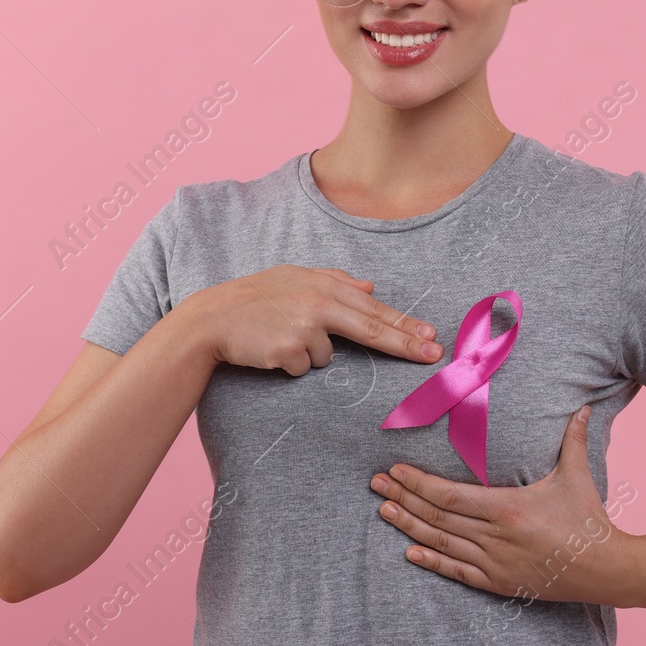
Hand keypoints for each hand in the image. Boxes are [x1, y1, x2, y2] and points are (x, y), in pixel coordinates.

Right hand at [180, 264, 443, 374]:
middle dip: (406, 343)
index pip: (372, 307)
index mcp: (322, 284)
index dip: (404, 323)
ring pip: (327, 355)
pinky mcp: (289, 349)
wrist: (211, 319)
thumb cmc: (253, 299)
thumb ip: (334, 280)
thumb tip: (370, 286)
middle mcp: (318, 301)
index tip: (430, 336)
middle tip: (434, 356)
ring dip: (308, 353)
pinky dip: (289, 364)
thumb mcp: (292, 278)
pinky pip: (303, 367)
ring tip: (279, 337)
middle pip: (372, 328)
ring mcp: (304, 326)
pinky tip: (270, 349)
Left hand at [368, 405, 635, 604]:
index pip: (450, 495)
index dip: (418, 483)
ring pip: (441, 543)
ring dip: (409, 526)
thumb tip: (583, 404)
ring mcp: (495, 563)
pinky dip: (432, 561)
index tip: (395, 470)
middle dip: (403, 499)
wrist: (607, 570)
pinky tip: (410, 551)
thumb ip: (573, 439)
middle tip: (376, 485)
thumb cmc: (589, 519)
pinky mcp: (499, 583)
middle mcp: (496, 538)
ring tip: (383, 510)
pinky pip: (457, 572)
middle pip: (437, 517)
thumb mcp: (577, 476)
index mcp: (508, 509)